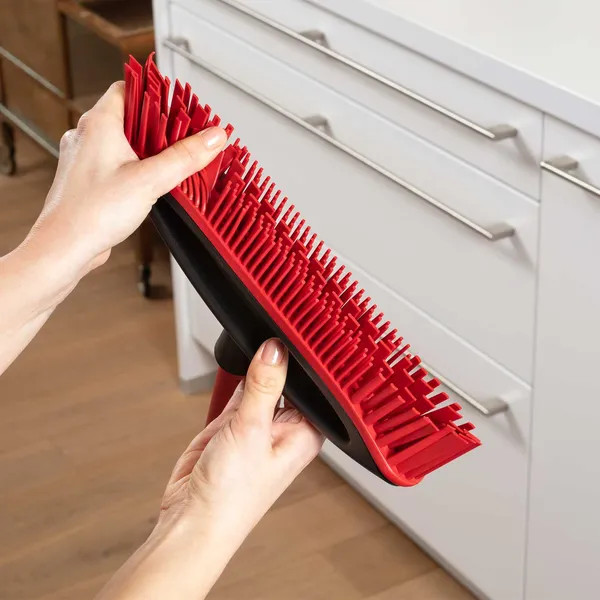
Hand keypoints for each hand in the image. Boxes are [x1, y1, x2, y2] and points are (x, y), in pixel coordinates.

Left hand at [32, 81, 227, 280]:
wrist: (66, 248)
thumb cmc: (92, 212)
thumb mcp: (150, 180)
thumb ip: (185, 157)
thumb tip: (215, 137)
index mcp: (98, 124)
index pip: (128, 89)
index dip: (155, 93)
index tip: (179, 105)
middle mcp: (87, 136)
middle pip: (130, 116)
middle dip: (159, 127)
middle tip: (184, 137)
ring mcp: (86, 159)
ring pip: (124, 142)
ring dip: (148, 150)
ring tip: (171, 162)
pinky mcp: (90, 180)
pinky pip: (117, 164)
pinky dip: (136, 168)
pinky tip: (151, 184)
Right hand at [96, 339, 323, 599]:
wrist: (191, 518)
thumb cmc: (232, 498)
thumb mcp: (251, 430)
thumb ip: (264, 386)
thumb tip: (276, 349)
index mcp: (304, 433)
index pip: (315, 386)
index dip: (311, 360)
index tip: (305, 329)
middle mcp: (285, 427)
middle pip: (290, 378)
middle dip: (283, 356)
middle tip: (281, 322)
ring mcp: (258, 422)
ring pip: (264, 379)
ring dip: (261, 362)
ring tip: (262, 332)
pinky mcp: (234, 421)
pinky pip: (242, 387)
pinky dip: (241, 374)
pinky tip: (243, 356)